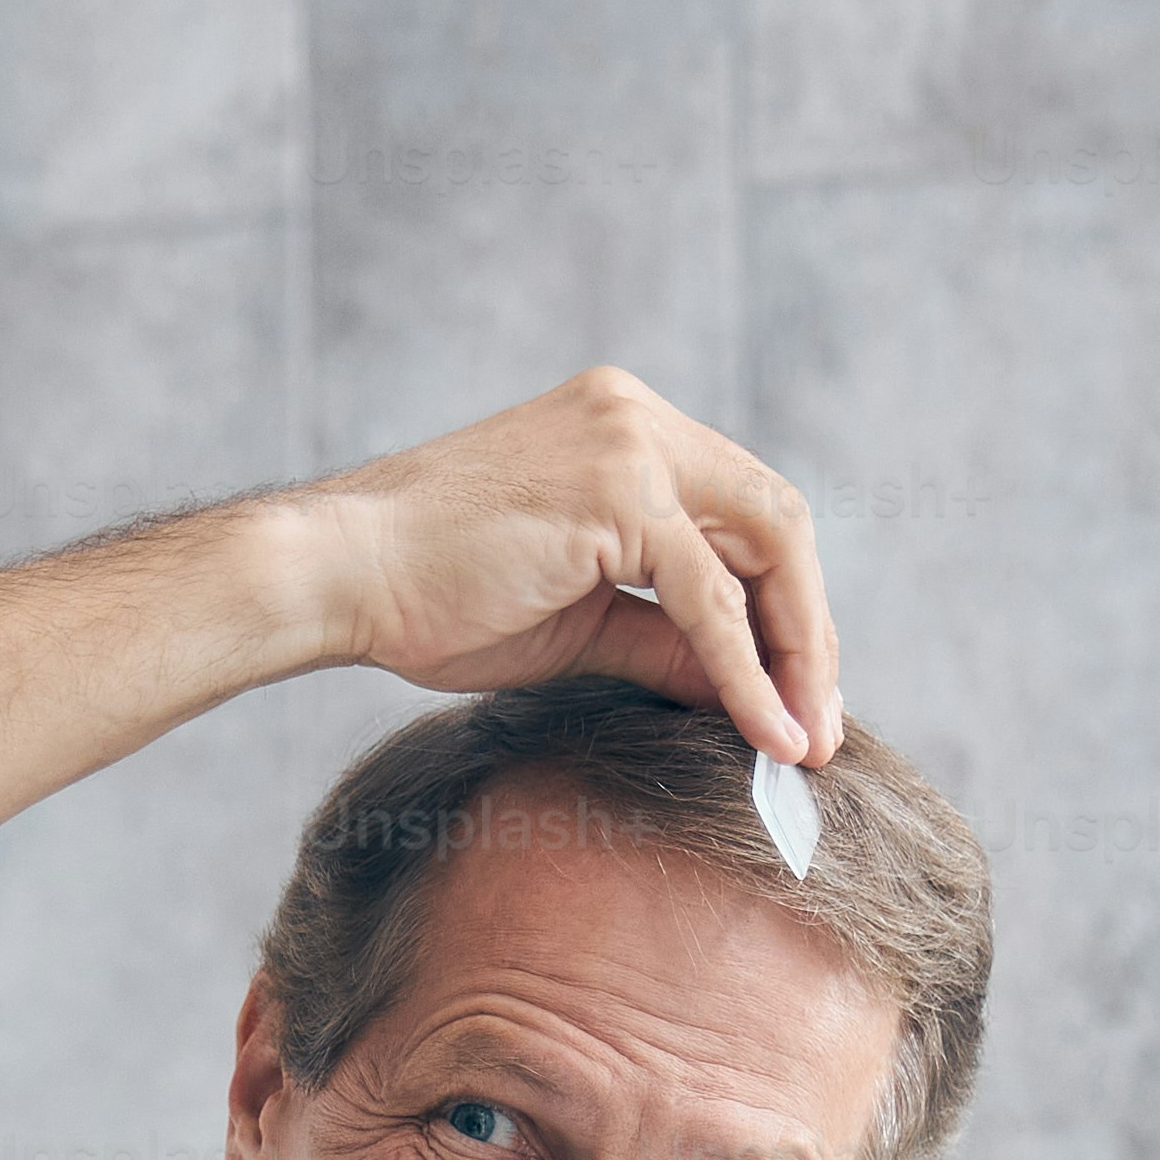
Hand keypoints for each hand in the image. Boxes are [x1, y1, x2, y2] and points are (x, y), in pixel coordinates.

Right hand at [290, 369, 840, 765]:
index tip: (799, 695)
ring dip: (797, 654)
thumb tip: (749, 693)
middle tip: (820, 728)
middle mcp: (637, 417)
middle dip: (809, 632)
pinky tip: (765, 731)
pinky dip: (746, 670)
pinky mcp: (617, 492)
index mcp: (626, 429)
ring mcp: (630, 443)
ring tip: (805, 743)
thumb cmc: (434, 598)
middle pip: (776, 522)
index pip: (746, 513)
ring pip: (766, 547)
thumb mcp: (581, 625)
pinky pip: (711, 595)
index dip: (786, 607)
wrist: (339, 574)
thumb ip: (668, 642)